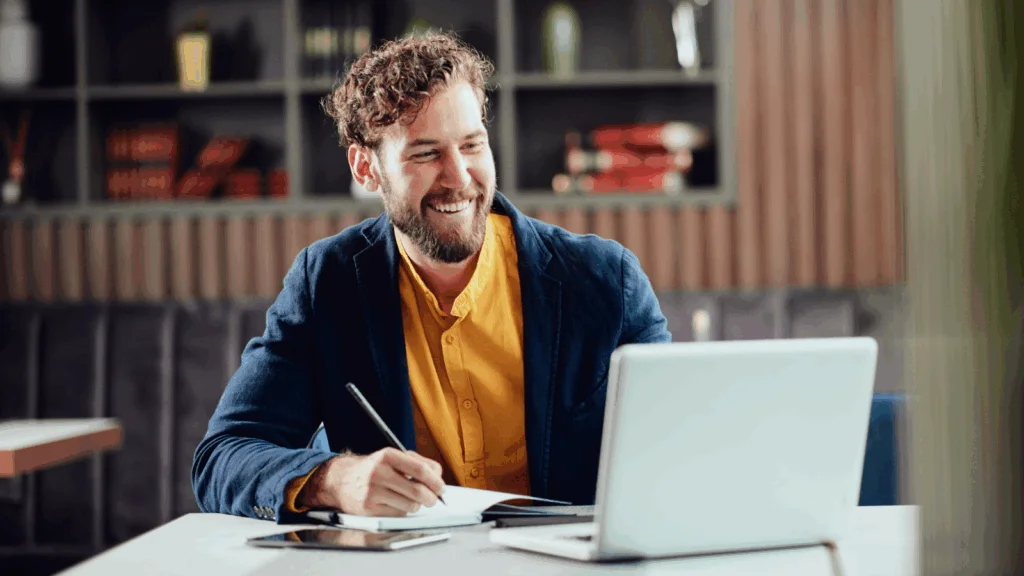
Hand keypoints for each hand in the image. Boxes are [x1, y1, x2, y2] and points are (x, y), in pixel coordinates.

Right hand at [298, 448, 444, 516]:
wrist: (342, 480)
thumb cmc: (374, 469)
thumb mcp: (393, 458)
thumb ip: (417, 463)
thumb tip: (438, 477)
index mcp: (388, 456)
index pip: (420, 469)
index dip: (435, 481)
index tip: (440, 487)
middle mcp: (379, 472)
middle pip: (417, 491)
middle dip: (431, 498)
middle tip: (433, 499)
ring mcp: (373, 491)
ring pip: (410, 505)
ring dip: (417, 506)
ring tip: (412, 500)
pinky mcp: (369, 508)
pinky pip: (397, 515)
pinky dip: (403, 512)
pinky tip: (396, 504)